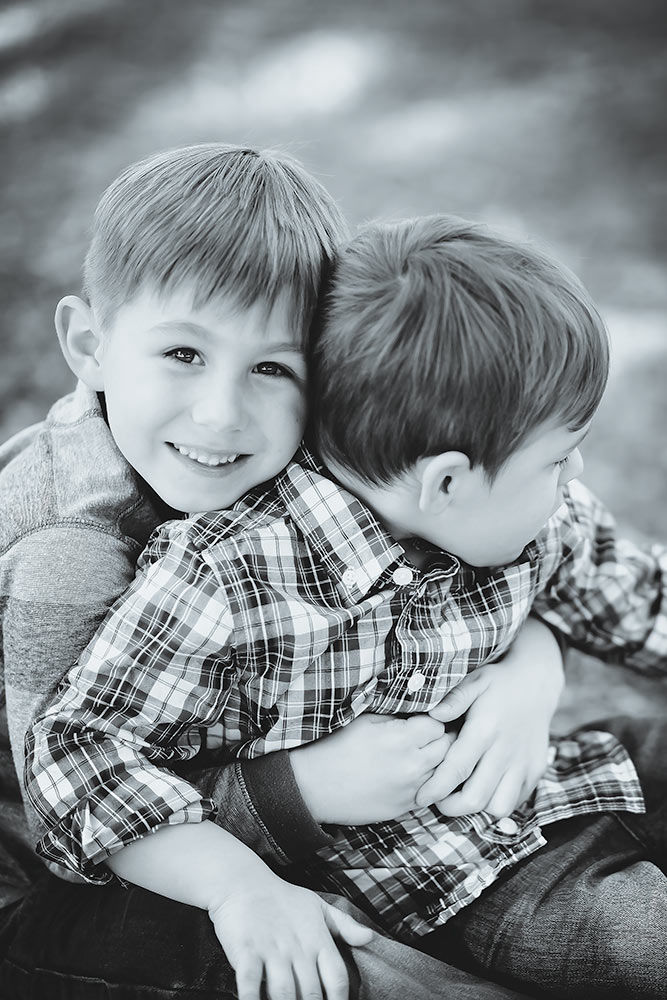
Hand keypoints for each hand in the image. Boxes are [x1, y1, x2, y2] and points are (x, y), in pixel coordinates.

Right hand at [210, 870, 372, 999]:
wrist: (243, 882)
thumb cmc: (283, 899)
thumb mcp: (318, 906)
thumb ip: (344, 924)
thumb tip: (370, 937)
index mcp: (318, 940)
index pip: (337, 979)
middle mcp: (298, 948)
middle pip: (312, 994)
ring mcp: (272, 950)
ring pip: (284, 993)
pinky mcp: (246, 950)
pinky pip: (250, 982)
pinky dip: (252, 998)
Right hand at [290, 713, 452, 823]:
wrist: (314, 787)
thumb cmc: (336, 747)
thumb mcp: (366, 720)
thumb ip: (398, 716)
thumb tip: (420, 712)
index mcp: (401, 739)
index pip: (439, 724)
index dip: (433, 719)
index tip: (424, 719)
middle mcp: (412, 767)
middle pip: (447, 748)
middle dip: (440, 739)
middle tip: (427, 735)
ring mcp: (410, 791)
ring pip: (443, 772)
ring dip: (436, 762)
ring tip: (422, 753)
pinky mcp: (405, 808)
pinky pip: (429, 792)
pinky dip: (426, 782)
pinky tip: (410, 774)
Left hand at [416, 617, 564, 816]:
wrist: (538, 682)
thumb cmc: (498, 682)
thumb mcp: (474, 681)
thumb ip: (453, 699)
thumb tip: (433, 715)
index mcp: (485, 730)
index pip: (456, 770)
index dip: (435, 789)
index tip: (420, 797)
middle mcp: (506, 751)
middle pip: (475, 798)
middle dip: (451, 807)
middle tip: (438, 800)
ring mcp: (524, 764)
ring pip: (498, 807)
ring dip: (476, 808)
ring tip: (462, 795)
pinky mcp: (535, 770)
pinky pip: (516, 801)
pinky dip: (497, 802)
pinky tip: (484, 787)